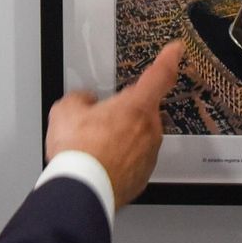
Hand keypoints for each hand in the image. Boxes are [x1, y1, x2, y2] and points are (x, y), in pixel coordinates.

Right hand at [45, 40, 183, 208]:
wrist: (81, 193)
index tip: (176, 50)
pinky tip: (99, 164)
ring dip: (120, 139)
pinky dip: (120, 160)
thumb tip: (84, 101)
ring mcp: (148, 155)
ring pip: (137, 137)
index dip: (169, 59)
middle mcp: (149, 130)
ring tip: (93, 149)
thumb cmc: (79, 153)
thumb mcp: (65, 111)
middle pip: (142, 111)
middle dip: (123, 114)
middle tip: (97, 124)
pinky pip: (133, 160)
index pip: (160, 74)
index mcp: (136, 106)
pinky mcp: (142, 177)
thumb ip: (80, 99)